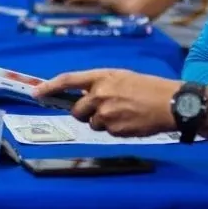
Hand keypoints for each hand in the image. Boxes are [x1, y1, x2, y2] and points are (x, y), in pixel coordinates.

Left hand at [34, 69, 180, 137]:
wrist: (171, 103)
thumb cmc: (149, 88)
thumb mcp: (122, 77)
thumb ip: (101, 85)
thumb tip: (82, 98)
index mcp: (102, 77)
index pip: (68, 80)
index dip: (49, 87)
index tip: (36, 93)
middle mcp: (100, 94)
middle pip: (77, 110)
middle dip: (84, 112)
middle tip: (103, 109)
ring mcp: (106, 113)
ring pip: (92, 123)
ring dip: (102, 121)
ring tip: (124, 113)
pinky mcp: (114, 129)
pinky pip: (106, 132)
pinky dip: (115, 129)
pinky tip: (130, 121)